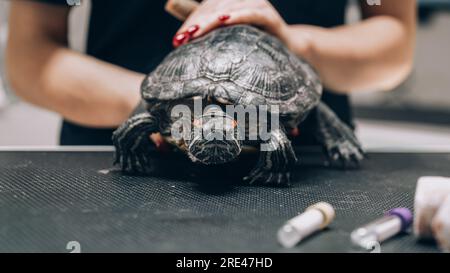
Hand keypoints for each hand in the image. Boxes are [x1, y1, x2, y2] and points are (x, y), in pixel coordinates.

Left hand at [173, 0, 288, 46]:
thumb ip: (208, 27)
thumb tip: (180, 29)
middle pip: (213, 7)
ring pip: (228, 8)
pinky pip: (251, 13)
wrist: (289, 48)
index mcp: (229, 2)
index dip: (190, 21)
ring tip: (195, 33)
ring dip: (210, 20)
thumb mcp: (230, 37)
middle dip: (196, 24)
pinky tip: (224, 20)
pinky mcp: (268, 15)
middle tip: (182, 40)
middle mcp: (241, 0)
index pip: (204, 9)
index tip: (177, 40)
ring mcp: (256, 5)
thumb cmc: (255, 43)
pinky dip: (237, 15)